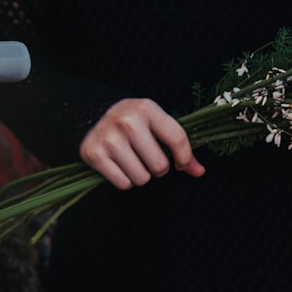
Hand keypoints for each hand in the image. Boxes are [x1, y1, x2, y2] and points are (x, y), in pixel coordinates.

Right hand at [79, 98, 204, 189]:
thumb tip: (199, 172)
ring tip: (134, 161)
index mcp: (147, 108)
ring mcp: (109, 138)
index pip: (177, 138)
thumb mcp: (156, 123)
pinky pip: (123, 183)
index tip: (181, 164)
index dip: (185, 158)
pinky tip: (120, 165)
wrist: (91, 115)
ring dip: (141, 175)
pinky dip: (125, 180)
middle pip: (159, 165)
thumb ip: (179, 146)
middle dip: (159, 168)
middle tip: (150, 158)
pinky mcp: (94, 154)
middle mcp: (127, 121)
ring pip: (141, 178)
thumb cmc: (134, 122)